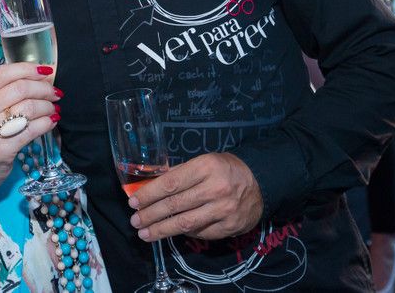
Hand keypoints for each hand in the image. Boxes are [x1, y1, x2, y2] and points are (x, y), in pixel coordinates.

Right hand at [0, 62, 59, 193]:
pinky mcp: (4, 147)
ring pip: (29, 107)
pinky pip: (33, 129)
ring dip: (47, 106)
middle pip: (20, 88)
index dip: (27, 68)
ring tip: (53, 108)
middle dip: (43, 89)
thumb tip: (41, 77)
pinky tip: (51, 121)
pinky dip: (47, 123)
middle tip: (55, 93)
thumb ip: (5, 91)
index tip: (45, 70)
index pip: (3, 73)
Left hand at [127, 152, 262, 241]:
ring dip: (161, 230)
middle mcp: (215, 189)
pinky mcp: (229, 227)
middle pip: (175, 205)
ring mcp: (223, 210)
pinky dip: (183, 233)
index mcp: (206, 167)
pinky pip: (200, 233)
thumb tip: (149, 187)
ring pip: (185, 223)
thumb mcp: (204, 161)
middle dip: (151, 214)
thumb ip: (180, 174)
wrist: (260, 182)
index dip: (149, 194)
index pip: (170, 183)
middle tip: (135, 221)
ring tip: (145, 234)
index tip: (133, 202)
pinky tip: (170, 232)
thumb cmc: (225, 169)